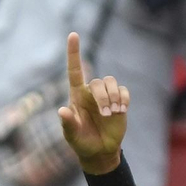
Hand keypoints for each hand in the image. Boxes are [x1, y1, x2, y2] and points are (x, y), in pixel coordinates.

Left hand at [57, 32, 128, 173]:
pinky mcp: (120, 101)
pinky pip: (124, 90)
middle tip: (105, 114)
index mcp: (76, 96)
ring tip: (112, 113)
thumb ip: (68, 123)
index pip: (74, 71)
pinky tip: (121, 111)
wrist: (100, 151)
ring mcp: (106, 96)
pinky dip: (124, 99)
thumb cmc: (82, 142)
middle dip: (103, 96)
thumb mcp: (72, 135)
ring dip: (113, 97)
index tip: (73, 34)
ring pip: (111, 82)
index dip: (73, 53)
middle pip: (98, 81)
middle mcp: (90, 93)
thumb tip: (62, 111)